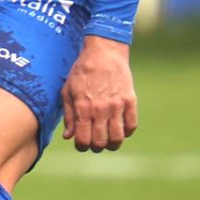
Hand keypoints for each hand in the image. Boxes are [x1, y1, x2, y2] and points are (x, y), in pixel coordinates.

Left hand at [61, 35, 138, 151]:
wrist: (104, 53)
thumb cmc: (82, 72)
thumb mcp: (68, 91)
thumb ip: (69, 115)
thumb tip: (68, 136)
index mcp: (83, 108)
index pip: (83, 139)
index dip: (82, 146)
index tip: (81, 144)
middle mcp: (101, 109)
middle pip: (101, 142)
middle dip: (96, 147)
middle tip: (94, 143)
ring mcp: (117, 105)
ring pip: (117, 137)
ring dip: (112, 144)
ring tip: (108, 141)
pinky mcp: (130, 101)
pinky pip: (132, 125)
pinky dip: (126, 132)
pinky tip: (120, 129)